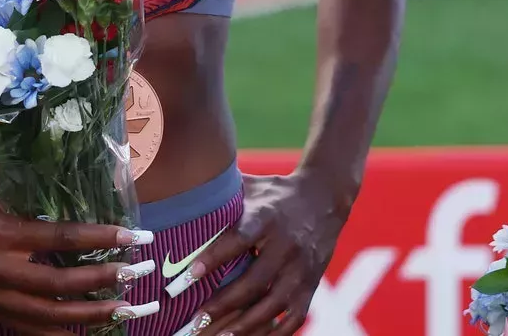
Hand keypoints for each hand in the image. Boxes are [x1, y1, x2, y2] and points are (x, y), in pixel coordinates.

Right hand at [0, 190, 159, 334]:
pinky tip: (90, 330)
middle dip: (107, 280)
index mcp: (5, 234)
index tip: (136, 236)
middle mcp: (1, 270)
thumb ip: (38, 216)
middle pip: (63, 283)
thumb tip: (85, 220)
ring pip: (52, 314)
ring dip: (94, 313)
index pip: (63, 237)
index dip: (102, 238)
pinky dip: (62, 331)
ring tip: (128, 307)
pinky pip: (32, 328)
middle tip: (141, 271)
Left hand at [179, 172, 351, 335]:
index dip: (214, 258)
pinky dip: (274, 333)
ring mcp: (302, 268)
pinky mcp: (311, 285)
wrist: (326, 196)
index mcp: (268, 216)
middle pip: (255, 281)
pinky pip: (294, 316)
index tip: (187, 277)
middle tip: (194, 322)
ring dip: (245, 325)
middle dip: (223, 305)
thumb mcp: (252, 187)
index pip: (240, 238)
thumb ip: (223, 196)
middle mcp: (287, 245)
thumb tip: (182, 194)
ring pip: (274, 304)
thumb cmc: (277, 192)